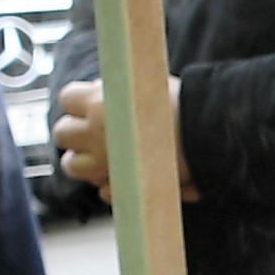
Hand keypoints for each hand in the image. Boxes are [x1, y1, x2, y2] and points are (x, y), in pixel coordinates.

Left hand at [49, 78, 192, 205]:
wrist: (212, 134)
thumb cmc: (186, 106)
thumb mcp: (149, 85)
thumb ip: (121, 93)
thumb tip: (103, 94)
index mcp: (101, 101)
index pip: (67, 98)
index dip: (80, 102)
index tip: (96, 103)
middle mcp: (96, 132)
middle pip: (62, 133)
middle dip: (75, 134)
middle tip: (96, 133)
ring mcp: (105, 161)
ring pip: (71, 165)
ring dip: (84, 161)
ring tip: (106, 157)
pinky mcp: (120, 185)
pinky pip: (100, 189)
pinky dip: (109, 185)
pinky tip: (128, 175)